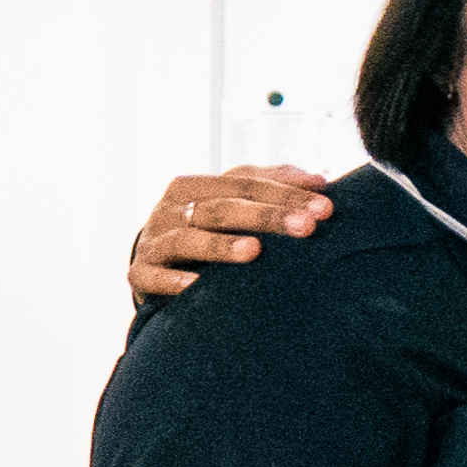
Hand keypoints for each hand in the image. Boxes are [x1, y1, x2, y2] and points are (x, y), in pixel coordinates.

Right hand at [131, 164, 330, 301]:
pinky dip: (172, 280)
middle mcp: (170, 210)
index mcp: (194, 186)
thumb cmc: (206, 227)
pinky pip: (153, 276)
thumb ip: (273, 185)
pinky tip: (195, 286)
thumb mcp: (233, 200)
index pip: (245, 183)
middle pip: (221, 208)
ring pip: (186, 239)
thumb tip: (320, 180)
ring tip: (253, 251)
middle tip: (306, 228)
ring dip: (219, 246)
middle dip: (266, 217)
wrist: (153, 259)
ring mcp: (153, 241)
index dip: (286, 194)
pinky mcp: (140, 273)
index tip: (326, 208)